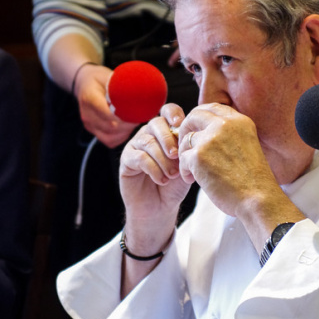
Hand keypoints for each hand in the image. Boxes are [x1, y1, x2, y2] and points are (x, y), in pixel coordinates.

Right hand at [75, 63, 137, 147]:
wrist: (83, 83)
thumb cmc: (98, 78)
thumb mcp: (107, 75)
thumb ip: (119, 83)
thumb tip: (141, 87)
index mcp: (90, 98)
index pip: (107, 114)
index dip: (124, 117)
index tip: (136, 114)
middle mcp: (87, 114)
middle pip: (110, 127)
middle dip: (128, 125)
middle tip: (140, 118)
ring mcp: (89, 124)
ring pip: (109, 137)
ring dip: (125, 132)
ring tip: (134, 123)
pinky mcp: (93, 131)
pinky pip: (108, 141)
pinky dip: (120, 138)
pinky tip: (127, 129)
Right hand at [119, 104, 189, 239]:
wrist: (160, 207)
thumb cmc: (175, 185)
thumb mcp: (186, 164)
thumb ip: (187, 148)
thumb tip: (192, 135)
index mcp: (166, 130)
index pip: (168, 110)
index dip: (174, 114)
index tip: (181, 125)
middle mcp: (150, 133)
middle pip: (156, 123)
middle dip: (168, 138)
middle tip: (177, 156)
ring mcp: (136, 145)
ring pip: (148, 142)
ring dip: (163, 159)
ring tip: (172, 175)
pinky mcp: (127, 159)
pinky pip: (139, 157)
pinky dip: (153, 169)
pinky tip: (162, 179)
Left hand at [176, 103, 284, 218]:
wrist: (257, 199)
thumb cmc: (253, 180)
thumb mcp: (247, 145)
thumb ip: (229, 134)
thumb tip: (204, 129)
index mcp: (240, 121)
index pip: (213, 107)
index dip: (200, 117)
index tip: (196, 130)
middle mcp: (225, 125)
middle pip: (194, 116)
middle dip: (186, 130)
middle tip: (186, 147)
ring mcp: (210, 139)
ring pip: (185, 140)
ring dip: (185, 155)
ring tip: (193, 171)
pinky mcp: (199, 156)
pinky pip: (182, 158)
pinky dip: (184, 170)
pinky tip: (192, 180)